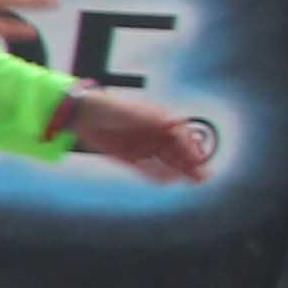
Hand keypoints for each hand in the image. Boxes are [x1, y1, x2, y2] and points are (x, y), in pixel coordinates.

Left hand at [58, 90, 209, 185]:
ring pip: (165, 163)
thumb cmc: (114, 108)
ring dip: (176, 171)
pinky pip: (147, 169)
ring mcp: (144, 148)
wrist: (86, 115)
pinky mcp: (130, 158)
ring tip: (186, 180)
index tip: (199, 160)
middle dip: (190, 164)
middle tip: (202, 177)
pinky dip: (156, 174)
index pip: (184, 138)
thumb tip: (179, 120)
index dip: (192, 149)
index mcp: (162, 122)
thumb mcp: (138, 112)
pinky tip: (166, 180)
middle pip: (177, 153)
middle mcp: (155, 136)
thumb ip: (158, 119)